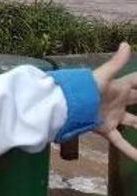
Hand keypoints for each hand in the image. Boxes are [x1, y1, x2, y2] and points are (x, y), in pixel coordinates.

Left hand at [91, 43, 136, 162]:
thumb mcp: (102, 76)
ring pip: (135, 123)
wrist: (66, 105)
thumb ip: (116, 62)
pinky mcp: (107, 129)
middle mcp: (119, 101)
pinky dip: (131, 151)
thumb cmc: (84, 88)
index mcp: (119, 87)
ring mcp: (114, 116)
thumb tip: (125, 43)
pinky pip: (121, 142)